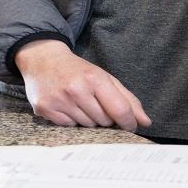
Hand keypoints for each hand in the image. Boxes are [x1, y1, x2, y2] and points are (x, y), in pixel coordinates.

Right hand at [13, 40, 150, 131]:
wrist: (42, 59)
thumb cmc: (77, 70)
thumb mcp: (104, 77)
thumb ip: (127, 99)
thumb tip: (145, 122)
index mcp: (94, 78)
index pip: (120, 110)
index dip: (129, 122)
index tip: (130, 126)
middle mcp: (76, 89)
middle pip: (104, 122)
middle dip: (105, 117)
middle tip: (95, 104)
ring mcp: (59, 100)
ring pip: (87, 126)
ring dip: (88, 120)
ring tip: (80, 104)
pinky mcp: (45, 109)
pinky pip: (69, 127)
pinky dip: (71, 121)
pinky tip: (66, 107)